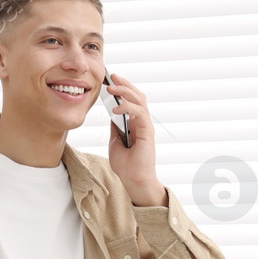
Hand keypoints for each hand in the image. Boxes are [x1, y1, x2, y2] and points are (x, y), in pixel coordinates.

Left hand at [104, 71, 163, 206]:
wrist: (133, 181)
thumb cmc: (126, 165)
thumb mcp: (115, 142)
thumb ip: (115, 127)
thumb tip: (111, 112)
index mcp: (135, 123)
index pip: (131, 100)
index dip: (122, 88)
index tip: (110, 80)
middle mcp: (142, 122)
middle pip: (137, 96)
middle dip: (124, 85)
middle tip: (111, 78)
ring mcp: (146, 126)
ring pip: (140, 101)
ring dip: (125, 92)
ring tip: (111, 89)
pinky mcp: (148, 133)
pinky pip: (140, 114)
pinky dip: (128, 108)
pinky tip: (115, 109)